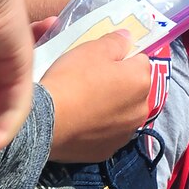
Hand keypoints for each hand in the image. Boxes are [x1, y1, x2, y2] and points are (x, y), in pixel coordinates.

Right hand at [42, 32, 153, 161]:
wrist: (47, 122)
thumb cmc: (72, 79)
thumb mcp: (92, 49)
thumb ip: (116, 41)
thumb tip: (128, 38)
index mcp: (142, 81)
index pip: (140, 61)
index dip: (121, 58)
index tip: (102, 61)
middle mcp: (141, 109)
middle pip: (133, 89)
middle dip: (119, 84)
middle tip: (91, 81)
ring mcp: (126, 133)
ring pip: (122, 112)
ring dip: (111, 107)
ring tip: (84, 103)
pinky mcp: (108, 150)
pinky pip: (107, 132)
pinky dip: (99, 127)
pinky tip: (81, 121)